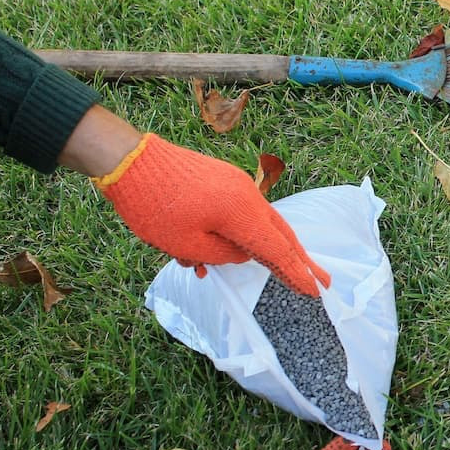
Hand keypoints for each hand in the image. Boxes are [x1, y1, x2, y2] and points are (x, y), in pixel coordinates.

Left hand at [92, 131, 329, 295]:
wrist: (128, 159)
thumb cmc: (153, 205)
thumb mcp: (186, 244)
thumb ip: (222, 255)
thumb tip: (240, 253)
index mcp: (242, 213)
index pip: (277, 250)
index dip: (297, 273)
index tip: (315, 290)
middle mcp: (247, 196)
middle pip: (281, 234)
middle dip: (300, 260)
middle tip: (322, 280)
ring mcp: (235, 185)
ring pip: (257, 224)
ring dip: (253, 250)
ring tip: (249, 270)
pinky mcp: (221, 181)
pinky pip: (238, 212)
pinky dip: (233, 234)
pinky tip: (206, 251)